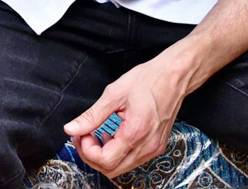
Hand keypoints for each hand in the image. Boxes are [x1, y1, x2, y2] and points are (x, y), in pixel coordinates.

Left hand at [62, 55, 189, 178]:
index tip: (81, 135)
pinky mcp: (156, 146)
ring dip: (104, 156)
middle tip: (83, 136)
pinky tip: (112, 136)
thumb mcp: (114, 93)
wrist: (174, 77)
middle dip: (91, 156)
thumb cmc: (150, 80)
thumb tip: (72, 128)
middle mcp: (147, 145)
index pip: (105, 160)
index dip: (87, 150)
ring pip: (121, 168)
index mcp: (136, 132)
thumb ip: (92, 115)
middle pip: (111, 170)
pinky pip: (132, 160)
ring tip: (96, 135)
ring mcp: (153, 148)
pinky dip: (117, 154)